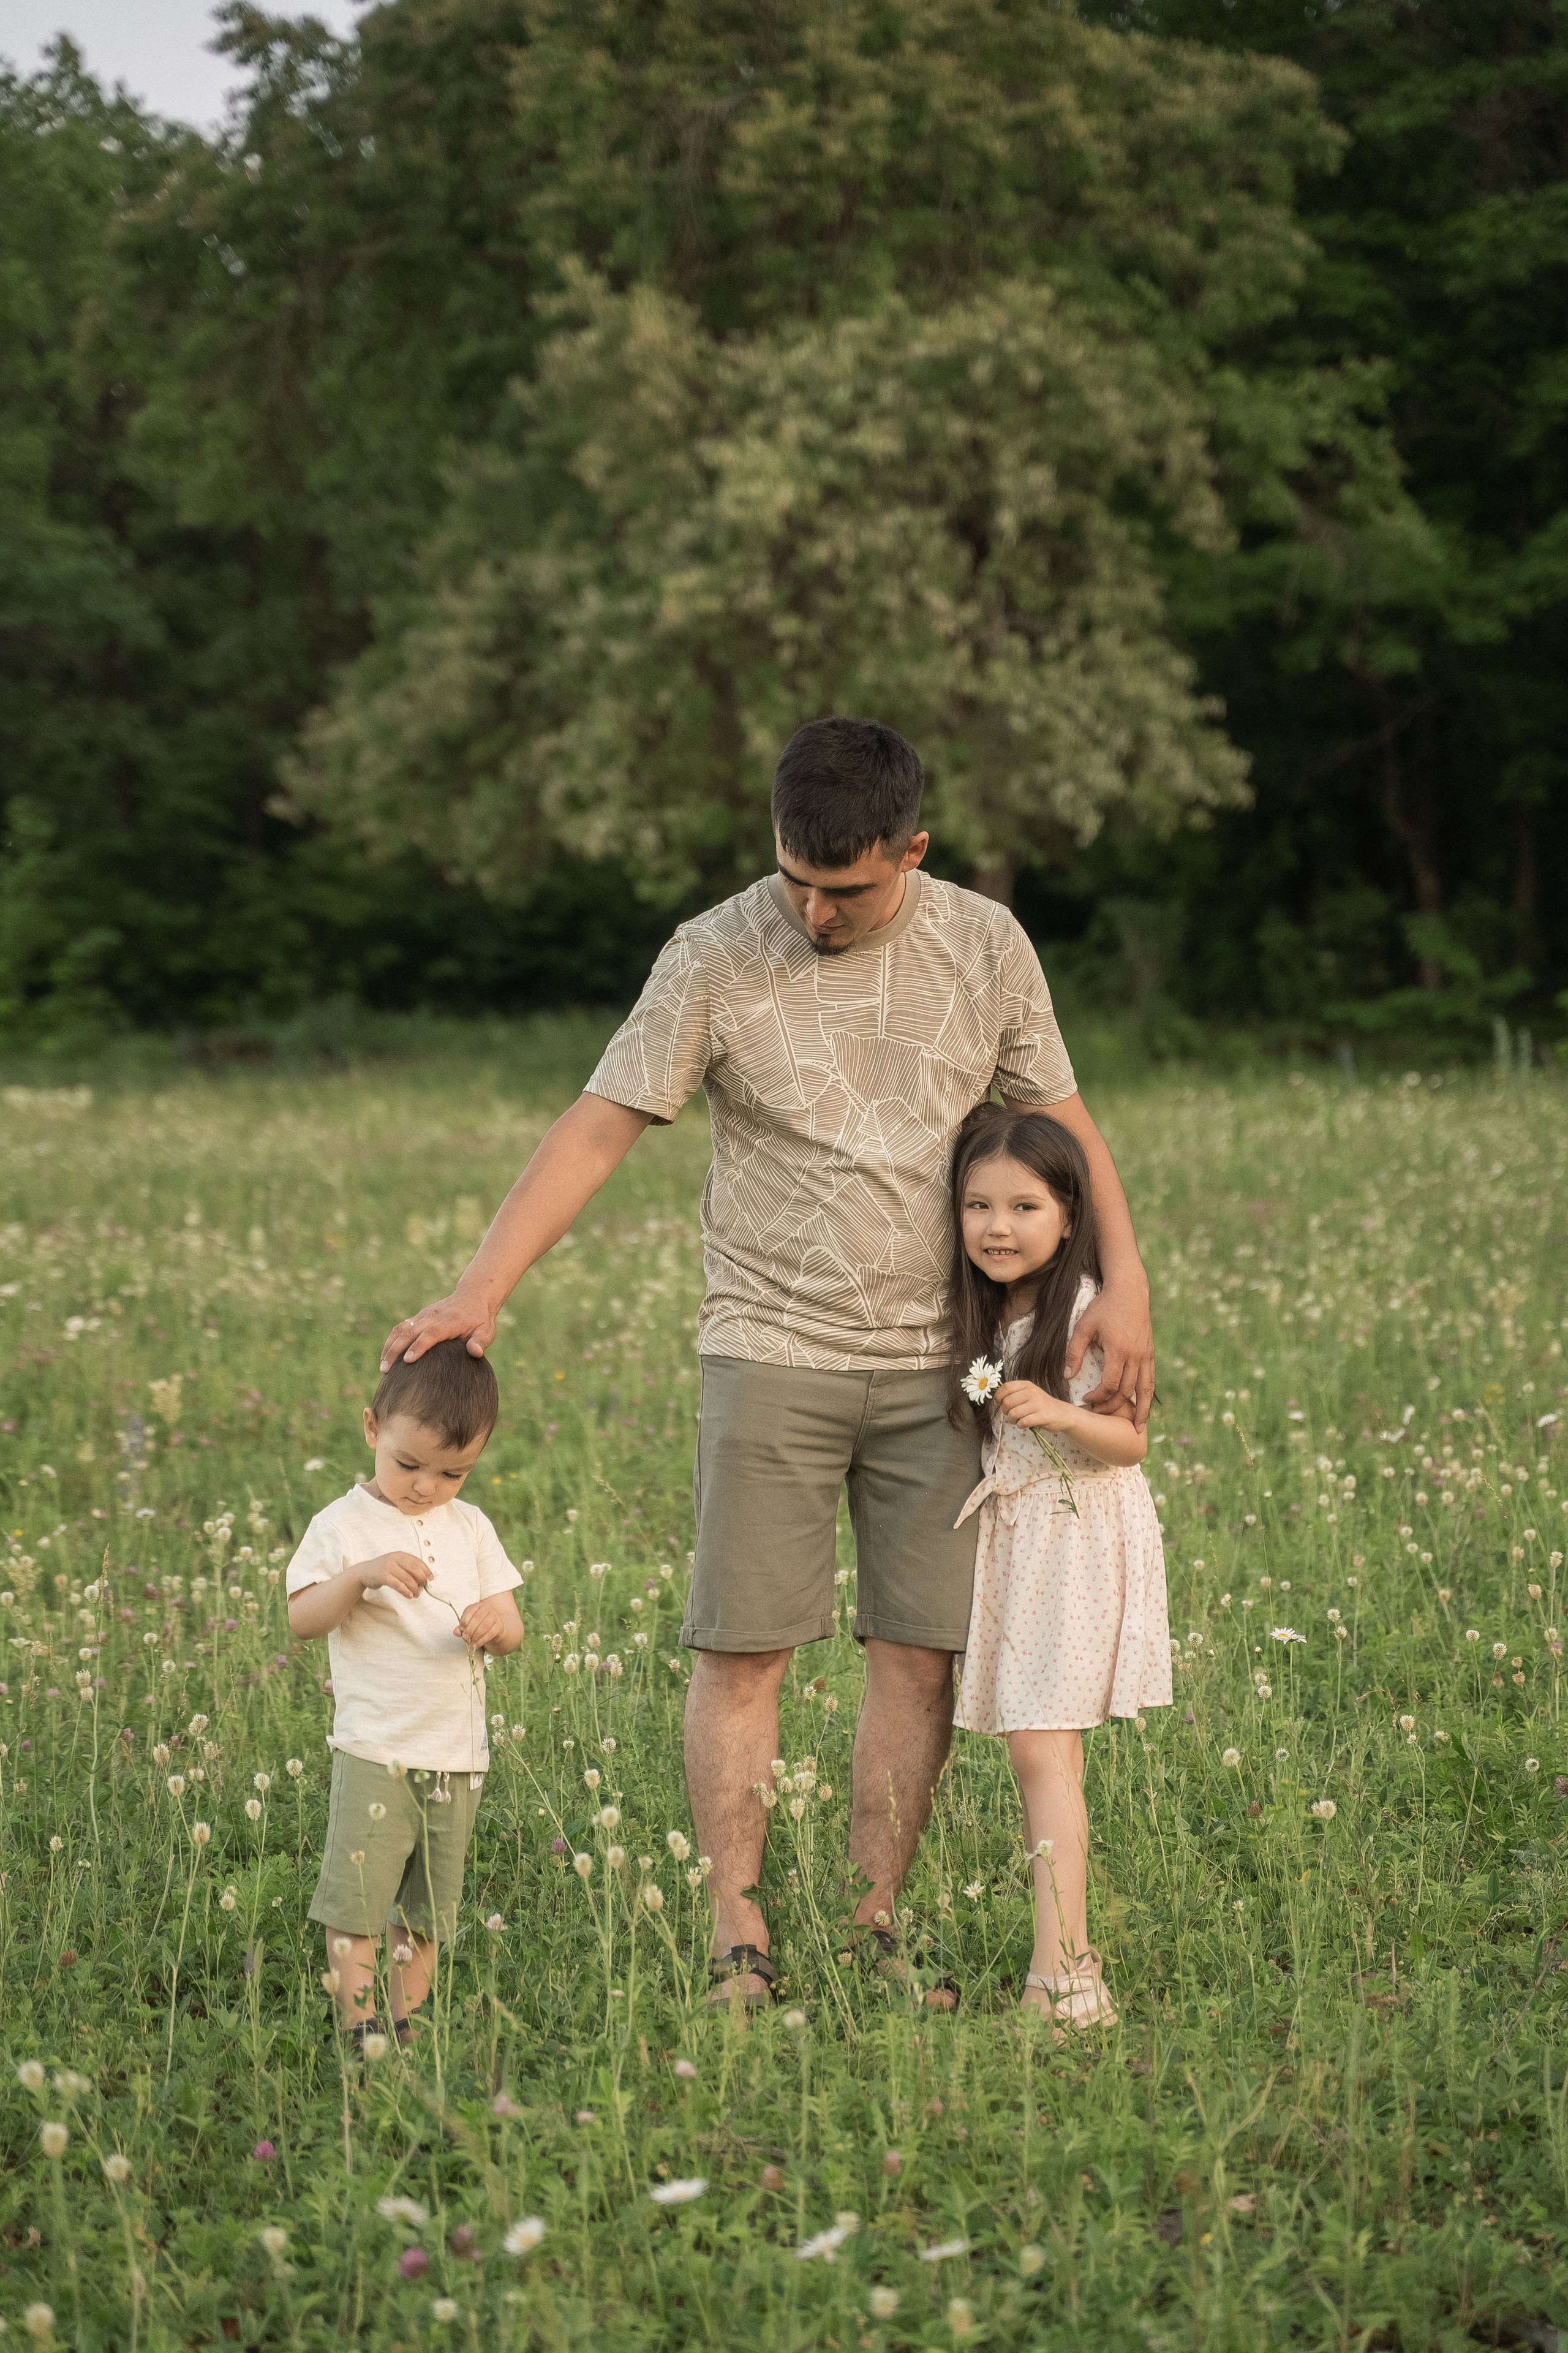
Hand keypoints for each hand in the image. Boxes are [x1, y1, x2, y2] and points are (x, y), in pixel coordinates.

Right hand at [355, 1551, 433, 1600]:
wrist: (363, 1572)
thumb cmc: (383, 1570)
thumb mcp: (395, 1565)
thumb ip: (407, 1569)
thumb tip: (423, 1579)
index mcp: (400, 1555)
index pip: (417, 1561)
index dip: (425, 1570)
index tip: (430, 1578)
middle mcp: (395, 1558)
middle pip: (414, 1569)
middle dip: (421, 1579)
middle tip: (423, 1587)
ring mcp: (388, 1566)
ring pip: (406, 1578)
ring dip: (414, 1588)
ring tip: (416, 1594)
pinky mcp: (383, 1576)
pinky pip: (397, 1584)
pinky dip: (405, 1590)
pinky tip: (409, 1595)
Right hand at [380, 1285, 495, 1370]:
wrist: (473, 1297)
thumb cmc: (480, 1319)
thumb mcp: (486, 1331)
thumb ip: (480, 1341)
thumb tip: (475, 1352)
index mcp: (450, 1321)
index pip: (431, 1334)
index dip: (419, 1346)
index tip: (407, 1361)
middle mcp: (433, 1316)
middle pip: (410, 1332)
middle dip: (396, 1350)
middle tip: (386, 1370)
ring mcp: (424, 1315)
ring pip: (401, 1329)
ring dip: (389, 1346)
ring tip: (382, 1366)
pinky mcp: (419, 1316)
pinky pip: (401, 1327)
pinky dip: (391, 1341)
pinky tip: (386, 1357)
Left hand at [455, 1597, 520, 1652]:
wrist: (494, 1629)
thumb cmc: (478, 1625)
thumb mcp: (469, 1624)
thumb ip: (461, 1628)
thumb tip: (456, 1632)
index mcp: (477, 1606)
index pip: (470, 1611)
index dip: (465, 1620)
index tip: (461, 1629)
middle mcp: (487, 1608)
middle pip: (477, 1618)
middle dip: (470, 1629)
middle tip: (465, 1638)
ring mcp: (495, 1616)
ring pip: (485, 1625)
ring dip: (476, 1636)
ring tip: (470, 1643)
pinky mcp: (499, 1625)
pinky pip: (490, 1633)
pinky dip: (482, 1640)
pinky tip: (476, 1645)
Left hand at [996, 1379, 1070, 1431]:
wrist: (1062, 1414)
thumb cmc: (1042, 1406)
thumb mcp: (1029, 1394)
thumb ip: (1015, 1394)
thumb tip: (996, 1399)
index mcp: (1027, 1385)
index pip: (1006, 1387)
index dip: (997, 1396)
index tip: (996, 1403)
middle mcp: (1032, 1392)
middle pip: (1007, 1402)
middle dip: (1005, 1411)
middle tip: (1010, 1415)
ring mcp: (1038, 1404)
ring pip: (1013, 1413)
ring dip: (1012, 1420)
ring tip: (1018, 1420)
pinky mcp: (1042, 1416)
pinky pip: (1023, 1422)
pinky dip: (1021, 1425)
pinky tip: (1025, 1424)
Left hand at [1067, 1276, 1154, 1430]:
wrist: (1130, 1291)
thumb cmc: (1104, 1307)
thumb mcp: (1084, 1326)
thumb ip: (1075, 1351)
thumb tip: (1067, 1375)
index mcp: (1118, 1350)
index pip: (1110, 1384)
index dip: (1098, 1397)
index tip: (1087, 1400)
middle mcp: (1135, 1356)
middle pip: (1126, 1391)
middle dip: (1112, 1406)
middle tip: (1099, 1413)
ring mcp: (1146, 1355)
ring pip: (1145, 1390)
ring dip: (1141, 1411)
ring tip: (1138, 1429)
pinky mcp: (1150, 1353)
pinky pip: (1151, 1380)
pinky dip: (1148, 1396)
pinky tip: (1145, 1408)